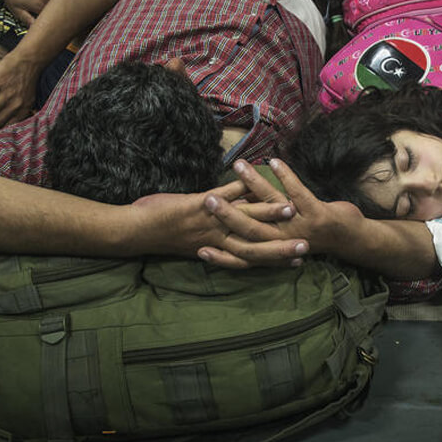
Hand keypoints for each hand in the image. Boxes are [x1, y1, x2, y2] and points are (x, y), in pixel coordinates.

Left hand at [0, 0, 55, 25]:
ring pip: (59, 3)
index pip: (50, 18)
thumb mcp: (16, 11)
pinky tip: (48, 1)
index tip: (47, 25)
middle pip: (56, 10)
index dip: (50, 23)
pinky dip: (56, 0)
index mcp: (38, 4)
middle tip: (47, 17)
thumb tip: (36, 29)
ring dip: (55, 7)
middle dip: (53, 15)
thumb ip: (27, 20)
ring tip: (48, 9)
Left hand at [126, 177, 304, 264]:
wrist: (135, 231)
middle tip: (306, 245)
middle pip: (256, 245)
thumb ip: (213, 240)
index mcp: (217, 251)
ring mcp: (209, 224)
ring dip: (268, 213)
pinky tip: (255, 181)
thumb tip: (228, 236)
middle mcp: (216, 241)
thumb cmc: (162, 238)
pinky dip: (240, 188)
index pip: (253, 258)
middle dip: (281, 246)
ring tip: (290, 208)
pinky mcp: (199, 206)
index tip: (297, 261)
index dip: (275, 260)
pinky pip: (224, 196)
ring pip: (246, 220)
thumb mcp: (192, 243)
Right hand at [198, 159, 361, 267]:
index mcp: (273, 247)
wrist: (350, 239)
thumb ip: (261, 232)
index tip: (197, 247)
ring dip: (254, 183)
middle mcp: (283, 240)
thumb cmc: (311, 234)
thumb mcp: (283, 237)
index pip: (239, 254)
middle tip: (207, 199)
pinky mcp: (316, 214)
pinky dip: (286, 176)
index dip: (218, 255)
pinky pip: (298, 192)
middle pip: (249, 228)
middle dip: (227, 214)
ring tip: (238, 165)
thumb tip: (235, 220)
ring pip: (271, 205)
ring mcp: (300, 227)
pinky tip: (274, 161)